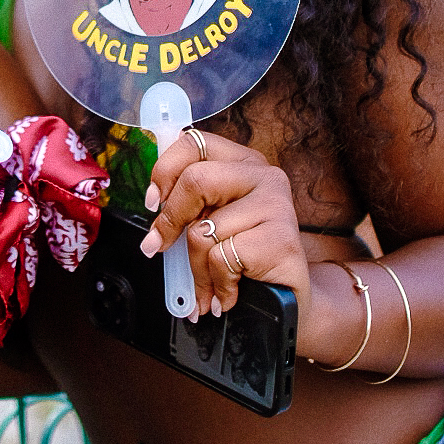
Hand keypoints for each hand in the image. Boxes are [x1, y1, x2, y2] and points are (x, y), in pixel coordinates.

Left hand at [142, 129, 308, 322]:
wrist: (290, 302)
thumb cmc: (245, 259)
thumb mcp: (215, 221)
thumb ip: (191, 204)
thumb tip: (154, 205)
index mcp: (243, 163)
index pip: (195, 142)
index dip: (165, 170)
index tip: (153, 202)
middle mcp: (264, 176)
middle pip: (196, 180)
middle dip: (170, 220)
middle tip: (159, 246)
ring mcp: (277, 205)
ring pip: (204, 230)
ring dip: (196, 270)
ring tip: (208, 286)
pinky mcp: (282, 240)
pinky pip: (221, 259)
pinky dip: (217, 284)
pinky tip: (228, 294)